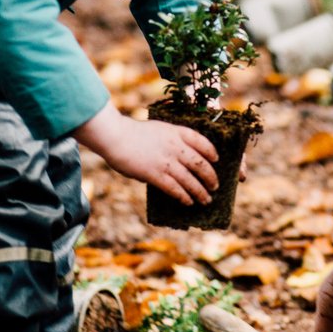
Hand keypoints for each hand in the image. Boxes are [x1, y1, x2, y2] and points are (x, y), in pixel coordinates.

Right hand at [73, 102, 218, 204]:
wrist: (116, 136)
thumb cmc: (132, 133)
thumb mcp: (157, 129)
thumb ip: (169, 142)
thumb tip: (176, 160)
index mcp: (176, 132)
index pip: (202, 141)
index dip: (211, 151)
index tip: (216, 159)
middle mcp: (175, 146)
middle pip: (200, 163)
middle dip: (210, 177)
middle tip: (215, 186)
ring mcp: (166, 161)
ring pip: (191, 180)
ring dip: (200, 192)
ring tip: (206, 200)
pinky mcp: (156, 174)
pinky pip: (175, 189)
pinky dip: (184, 196)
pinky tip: (188, 202)